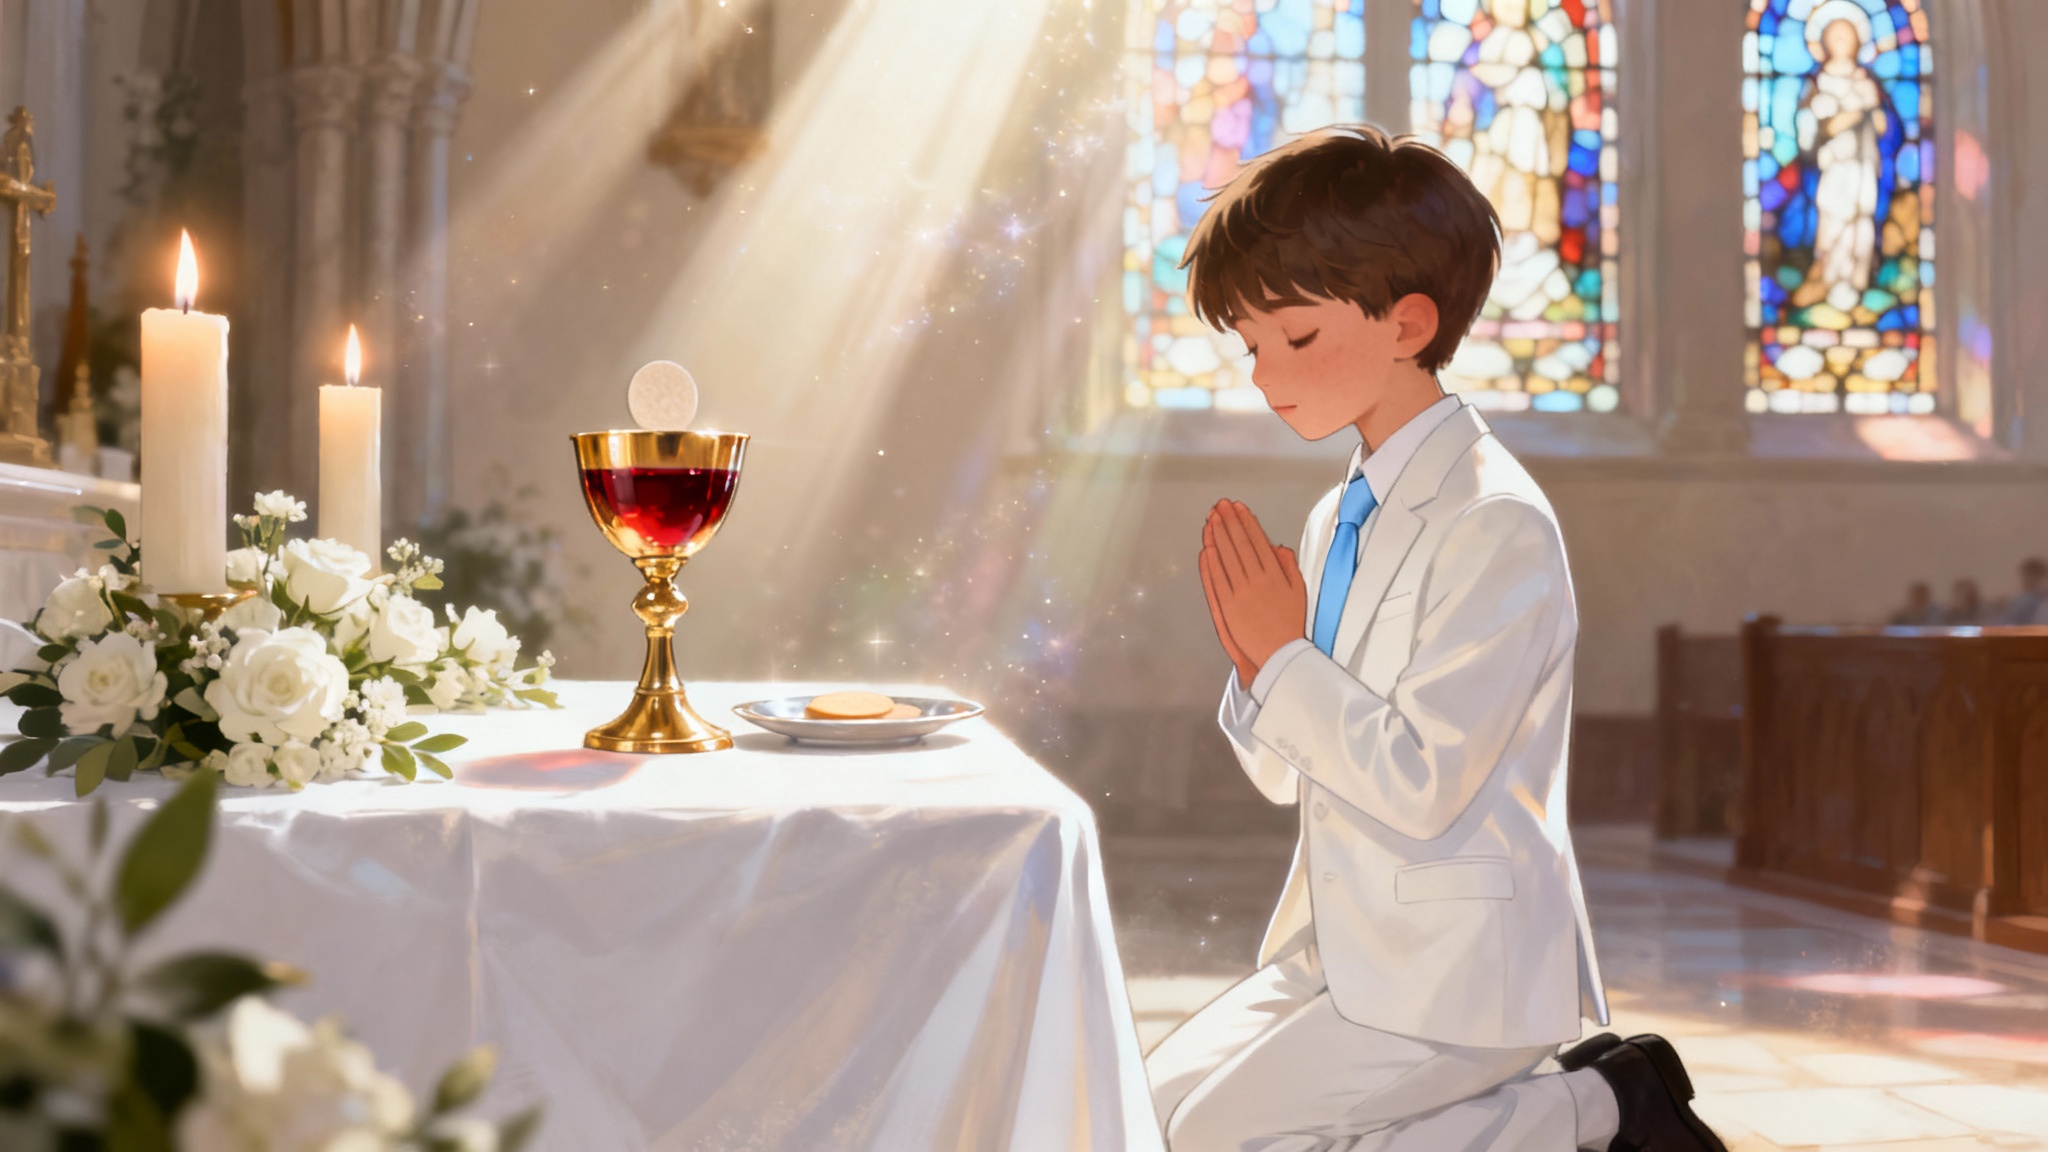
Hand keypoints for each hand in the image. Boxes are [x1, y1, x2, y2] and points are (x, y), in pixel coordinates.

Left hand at [1198, 500, 1306, 684]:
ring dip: (1217, 536)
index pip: (1257, 540)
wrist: (1280, 654)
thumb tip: (1277, 546)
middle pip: (1239, 544)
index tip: (1238, 508)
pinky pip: (1216, 580)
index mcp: (1275, 574)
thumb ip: (1288, 566)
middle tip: (1220, 506)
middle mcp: (1256, 580)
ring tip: (1211, 519)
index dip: (1246, 522)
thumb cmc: (1290, 624)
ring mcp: (1240, 593)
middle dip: (1228, 522)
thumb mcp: (1298, 590)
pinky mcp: (1227, 606)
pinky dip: (1210, 562)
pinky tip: (1206, 548)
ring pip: (1225, 558)